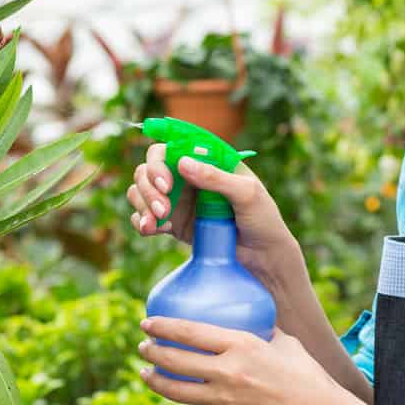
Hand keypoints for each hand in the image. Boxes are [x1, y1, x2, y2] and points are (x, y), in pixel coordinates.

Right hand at [125, 145, 298, 284]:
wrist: (263, 258)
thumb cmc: (263, 219)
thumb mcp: (247, 194)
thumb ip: (216, 178)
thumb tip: (183, 163)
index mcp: (208, 160)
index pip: (173, 146)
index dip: (161, 159)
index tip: (166, 182)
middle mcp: (189, 176)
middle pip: (150, 167)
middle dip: (149, 185)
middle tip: (163, 208)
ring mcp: (179, 199)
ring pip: (142, 189)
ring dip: (142, 202)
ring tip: (153, 224)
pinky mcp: (173, 222)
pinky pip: (145, 216)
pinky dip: (141, 221)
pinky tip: (150, 230)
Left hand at [135, 316, 348, 404]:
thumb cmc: (307, 375)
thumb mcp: (285, 342)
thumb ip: (262, 329)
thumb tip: (251, 314)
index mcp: (242, 345)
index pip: (192, 331)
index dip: (164, 326)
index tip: (148, 322)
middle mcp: (229, 371)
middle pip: (177, 360)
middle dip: (153, 352)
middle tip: (144, 347)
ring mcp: (227, 399)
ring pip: (177, 390)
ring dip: (154, 381)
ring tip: (144, 373)